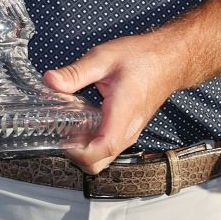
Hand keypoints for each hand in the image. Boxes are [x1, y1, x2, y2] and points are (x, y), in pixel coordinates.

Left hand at [44, 33, 189, 174]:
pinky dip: (93, 143)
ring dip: (84, 149)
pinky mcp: (129, 131)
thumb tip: (50, 81)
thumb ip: (76, 72)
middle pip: (99, 162)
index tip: (63, 139)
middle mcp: (128, 129)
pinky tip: (85, 121)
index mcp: (123, 112)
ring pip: (103, 158)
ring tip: (72, 124)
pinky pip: (108, 148)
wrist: (170, 59)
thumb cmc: (142, 57)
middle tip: (62, 131)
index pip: (102, 149)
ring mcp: (130, 132)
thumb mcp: (104, 57)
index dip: (78, 152)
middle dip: (76, 155)